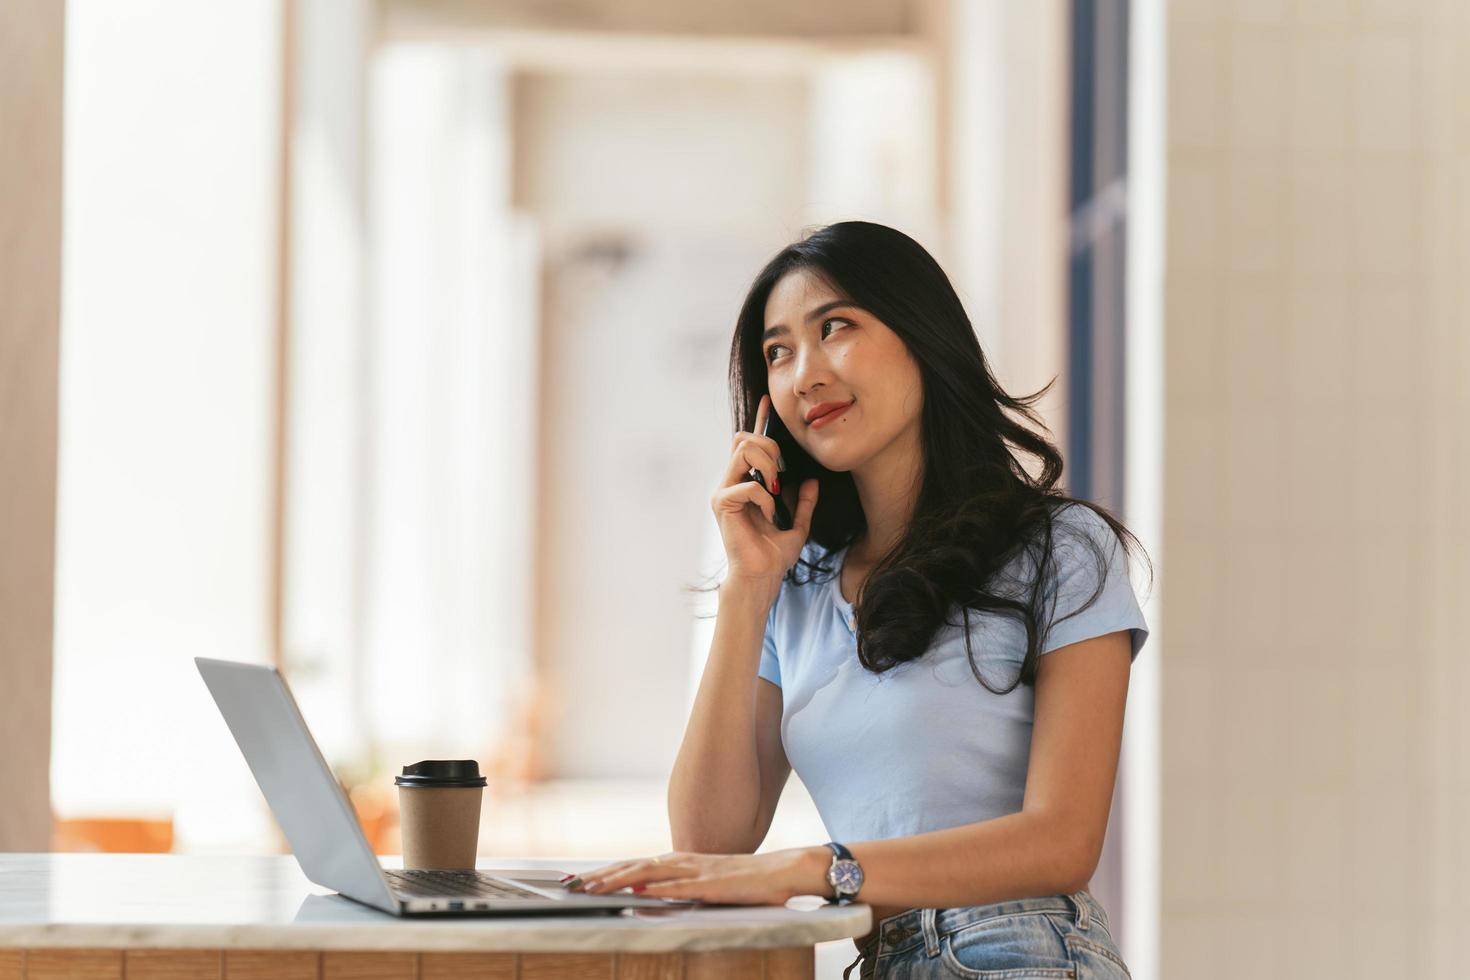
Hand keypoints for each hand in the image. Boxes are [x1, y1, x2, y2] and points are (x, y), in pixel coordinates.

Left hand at [566, 846, 831, 905]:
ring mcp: (700, 871)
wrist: (787, 870)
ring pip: (652, 873)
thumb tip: (650, 895)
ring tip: (595, 888)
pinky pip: (683, 887)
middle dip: (604, 876)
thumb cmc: (751, 881)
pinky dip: (659, 889)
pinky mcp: (716, 885)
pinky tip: (642, 893)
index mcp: (683, 862)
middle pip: (636, 866)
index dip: (609, 873)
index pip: (637, 866)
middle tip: (574, 886)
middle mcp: (686, 862)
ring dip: (620, 881)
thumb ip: (682, 887)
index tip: (582, 881)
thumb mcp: (710, 883)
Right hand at [711, 393, 818, 588]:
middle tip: (782, 474)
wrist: (762, 577)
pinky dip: (766, 498)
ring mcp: (723, 491)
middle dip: (769, 447)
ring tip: (776, 490)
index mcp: (745, 483)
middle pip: (744, 437)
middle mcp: (730, 482)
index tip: (767, 401)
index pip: (748, 444)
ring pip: (743, 449)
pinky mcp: (722, 502)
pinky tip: (769, 515)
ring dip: (767, 465)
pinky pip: (749, 484)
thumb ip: (803, 503)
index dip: (759, 421)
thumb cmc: (774, 556)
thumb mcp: (798, 526)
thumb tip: (812, 481)